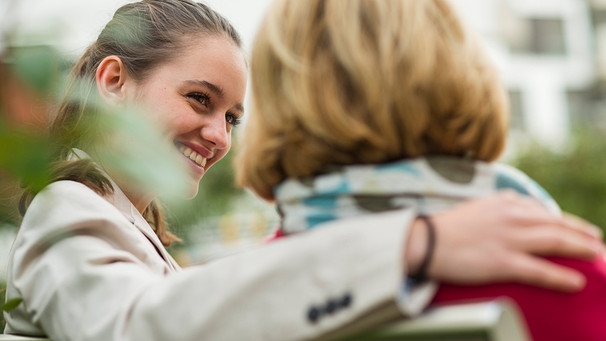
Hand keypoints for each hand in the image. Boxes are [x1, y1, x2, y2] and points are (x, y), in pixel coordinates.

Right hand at [405, 190, 604, 291]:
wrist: (425, 241)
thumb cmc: (446, 227)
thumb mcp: (476, 207)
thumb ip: (498, 205)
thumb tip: (513, 201)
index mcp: (503, 203)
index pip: (542, 210)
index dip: (565, 220)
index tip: (578, 228)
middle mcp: (511, 217)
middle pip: (556, 224)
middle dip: (581, 233)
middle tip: (597, 242)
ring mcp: (508, 240)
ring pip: (555, 242)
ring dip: (581, 248)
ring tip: (597, 255)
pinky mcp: (502, 262)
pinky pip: (540, 270)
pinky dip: (561, 276)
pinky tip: (577, 282)